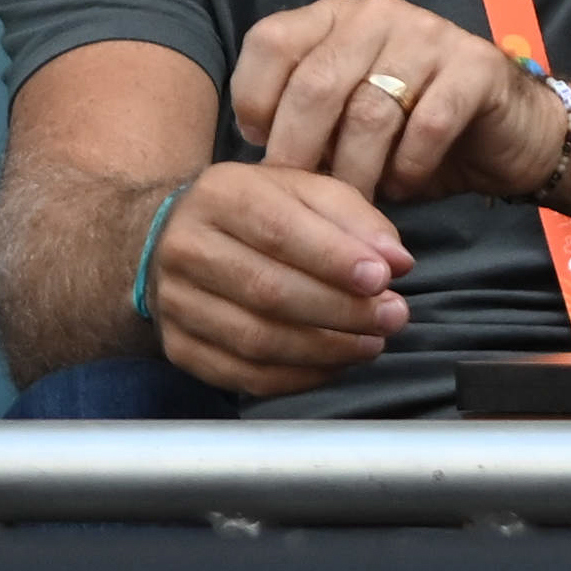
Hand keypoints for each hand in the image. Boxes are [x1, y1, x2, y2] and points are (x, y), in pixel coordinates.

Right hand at [142, 160, 414, 393]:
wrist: (184, 236)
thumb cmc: (263, 212)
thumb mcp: (310, 193)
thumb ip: (357, 221)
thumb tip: (396, 262)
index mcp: (221, 195)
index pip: (278, 231)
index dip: (334, 260)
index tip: (383, 279)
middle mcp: (186, 248)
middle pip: (267, 291)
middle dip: (341, 311)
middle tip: (393, 317)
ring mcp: (175, 302)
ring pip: (255, 339)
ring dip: (325, 349)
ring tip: (372, 343)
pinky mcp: (178, 346)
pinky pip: (242, 374)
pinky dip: (297, 377)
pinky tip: (335, 364)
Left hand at [230, 0, 561, 203]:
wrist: (509, 133)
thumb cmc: (411, 132)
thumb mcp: (344, 120)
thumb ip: (304, 123)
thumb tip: (257, 165)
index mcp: (336, 17)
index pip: (272, 41)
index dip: (254, 98)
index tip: (261, 146)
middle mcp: (379, 15)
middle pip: (317, 83)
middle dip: (299, 151)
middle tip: (298, 197)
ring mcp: (431, 34)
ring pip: (371, 111)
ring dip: (356, 170)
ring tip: (354, 204)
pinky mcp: (477, 66)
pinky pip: (429, 124)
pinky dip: (409, 166)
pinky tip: (404, 185)